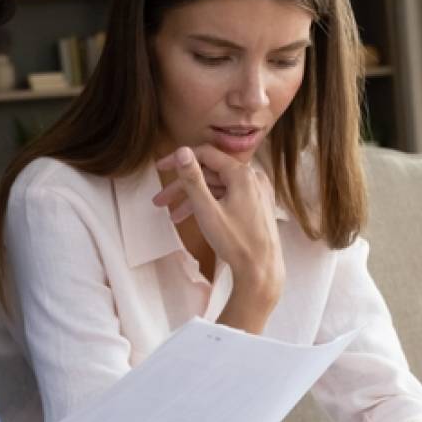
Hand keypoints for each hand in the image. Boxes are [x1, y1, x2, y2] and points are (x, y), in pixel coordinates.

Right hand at [151, 145, 284, 301]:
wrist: (261, 270)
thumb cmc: (236, 242)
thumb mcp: (207, 210)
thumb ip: (192, 179)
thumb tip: (182, 151)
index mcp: (243, 174)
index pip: (206, 155)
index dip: (180, 160)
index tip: (161, 168)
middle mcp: (253, 178)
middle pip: (211, 174)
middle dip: (184, 187)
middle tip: (161, 200)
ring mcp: (257, 192)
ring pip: (219, 188)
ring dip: (195, 199)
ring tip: (173, 216)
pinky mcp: (258, 205)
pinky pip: (230, 197)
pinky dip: (212, 204)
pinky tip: (196, 218)